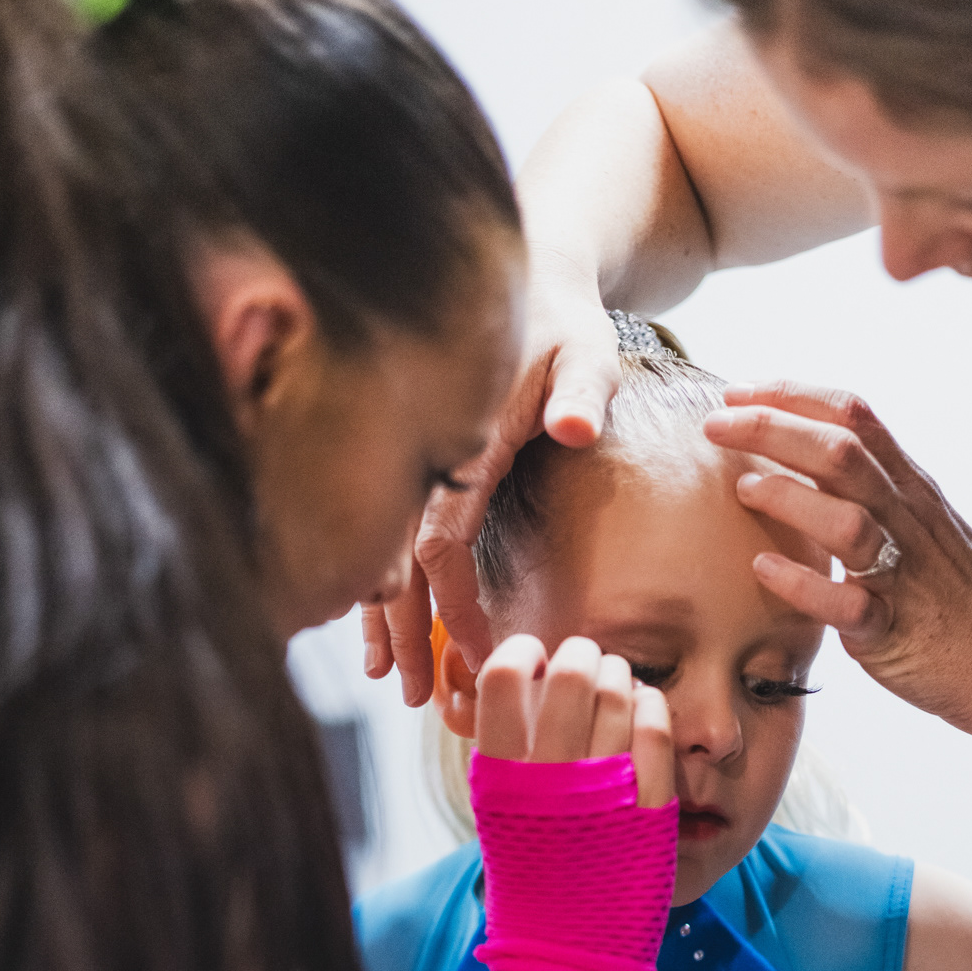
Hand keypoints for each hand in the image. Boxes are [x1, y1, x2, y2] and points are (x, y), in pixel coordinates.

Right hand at [366, 261, 619, 697]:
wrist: (530, 277)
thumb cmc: (564, 320)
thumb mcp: (585, 352)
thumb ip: (582, 392)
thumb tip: (574, 428)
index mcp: (465, 445)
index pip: (443, 541)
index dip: (450, 603)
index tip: (469, 654)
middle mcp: (432, 461)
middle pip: (402, 562)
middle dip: (405, 631)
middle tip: (413, 693)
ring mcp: (423, 466)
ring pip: (389, 554)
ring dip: (387, 619)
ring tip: (390, 680)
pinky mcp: (426, 468)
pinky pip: (396, 538)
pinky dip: (389, 587)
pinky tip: (386, 630)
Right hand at [476, 631, 673, 970]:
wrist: (566, 957)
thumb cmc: (531, 880)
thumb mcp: (500, 813)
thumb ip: (510, 749)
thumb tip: (531, 677)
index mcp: (501, 777)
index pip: (504, 677)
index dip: (524, 654)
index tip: (536, 662)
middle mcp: (550, 779)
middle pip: (572, 672)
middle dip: (584, 656)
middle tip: (588, 666)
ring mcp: (603, 792)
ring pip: (620, 690)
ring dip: (621, 676)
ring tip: (618, 688)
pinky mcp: (649, 808)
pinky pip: (657, 727)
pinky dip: (653, 705)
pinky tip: (646, 710)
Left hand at [702, 384, 971, 758]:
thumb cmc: (963, 599)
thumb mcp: (925, 527)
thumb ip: (874, 495)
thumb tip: (808, 465)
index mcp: (911, 489)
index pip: (853, 417)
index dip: (791, 396)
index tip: (738, 392)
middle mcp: (908, 521)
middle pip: (842, 454)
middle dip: (773, 430)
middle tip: (715, 425)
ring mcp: (904, 575)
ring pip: (848, 519)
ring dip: (790, 498)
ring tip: (743, 488)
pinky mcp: (894, 632)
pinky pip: (848, 603)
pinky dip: (803, 584)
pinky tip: (763, 570)